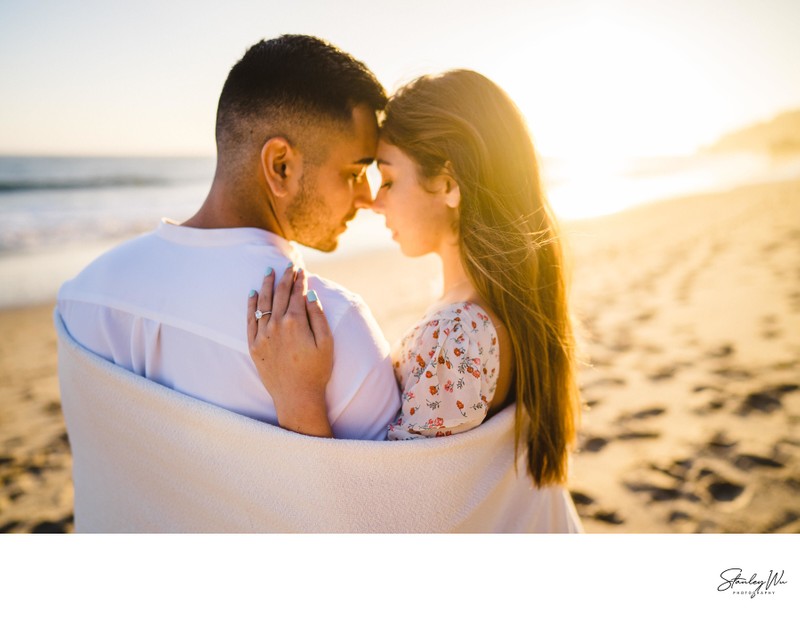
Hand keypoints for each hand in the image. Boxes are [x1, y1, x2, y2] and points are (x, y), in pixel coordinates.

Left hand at [247, 264, 333, 437]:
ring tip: (269, 271)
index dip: (300, 280)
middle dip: (285, 277)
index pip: (296, 293)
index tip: (301, 269)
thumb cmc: (316, 371)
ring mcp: (263, 335)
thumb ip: (318, 316)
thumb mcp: (326, 342)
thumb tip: (310, 294)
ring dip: (267, 285)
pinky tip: (253, 294)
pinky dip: (251, 305)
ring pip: (263, 303)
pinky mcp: (254, 346)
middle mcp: (276, 325)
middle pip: (280, 294)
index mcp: (295, 322)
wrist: (297, 396)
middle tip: (288, 265)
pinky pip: (250, 319)